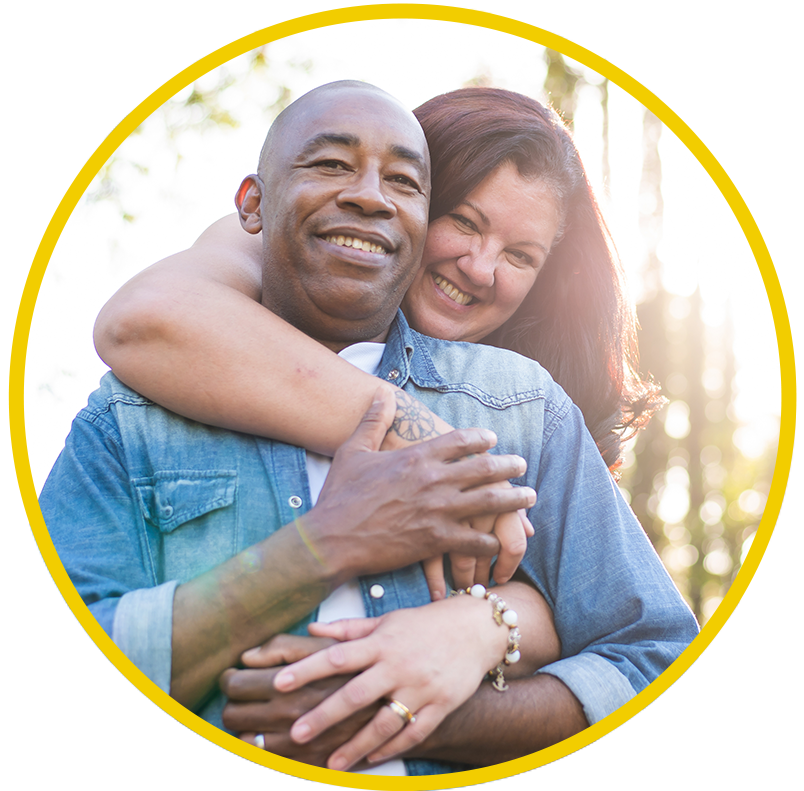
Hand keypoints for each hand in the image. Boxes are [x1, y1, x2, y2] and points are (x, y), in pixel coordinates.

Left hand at [272, 596, 508, 770]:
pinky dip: (391, 747)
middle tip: (296, 734)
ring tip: (331, 763)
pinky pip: (413, 733)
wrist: (476, 628)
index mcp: (382, 642)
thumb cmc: (424, 624)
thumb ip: (349, 629)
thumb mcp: (387, 620)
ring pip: (384, 722)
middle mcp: (399, 665)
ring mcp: (421, 687)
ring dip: (355, 746)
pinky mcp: (441, 705)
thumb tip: (312, 629)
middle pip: (356, 694)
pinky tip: (370, 759)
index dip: (307, 669)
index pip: (337, 656)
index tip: (279, 683)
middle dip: (324, 716)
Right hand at [304, 388, 535, 584]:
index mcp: (416, 457)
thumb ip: (373, 421)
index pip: (461, 440)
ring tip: (529, 496)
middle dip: (508, 466)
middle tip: (521, 465)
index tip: (493, 439)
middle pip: (484, 469)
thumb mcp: (353, 451)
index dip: (481, 438)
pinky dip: (491, 540)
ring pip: (489, 502)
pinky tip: (501, 540)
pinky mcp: (436, 540)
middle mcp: (433, 481)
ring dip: (514, 499)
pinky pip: (475, 541)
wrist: (332, 538)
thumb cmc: (340, 495)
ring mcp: (438, 511)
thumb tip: (381, 393)